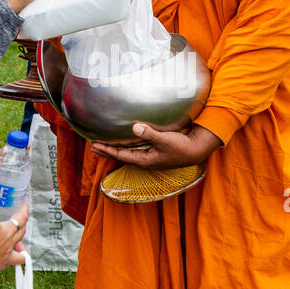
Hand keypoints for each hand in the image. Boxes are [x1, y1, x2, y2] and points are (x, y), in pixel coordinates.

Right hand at [0, 202, 27, 281]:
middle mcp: (4, 235)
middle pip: (19, 218)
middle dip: (21, 209)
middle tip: (20, 203)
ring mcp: (8, 248)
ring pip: (22, 233)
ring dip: (23, 225)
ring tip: (21, 220)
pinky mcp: (9, 260)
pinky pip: (21, 256)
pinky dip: (23, 252)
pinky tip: (21, 249)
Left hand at [90, 121, 222, 170]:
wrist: (196, 151)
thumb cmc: (181, 147)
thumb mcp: (165, 139)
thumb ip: (149, 134)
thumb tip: (134, 127)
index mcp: (145, 160)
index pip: (121, 155)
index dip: (107, 150)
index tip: (94, 145)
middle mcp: (145, 161)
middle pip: (121, 156)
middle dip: (107, 151)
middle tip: (93, 146)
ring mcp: (150, 158)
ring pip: (127, 154)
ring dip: (115, 149)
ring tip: (104, 145)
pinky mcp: (155, 153)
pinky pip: (135, 150)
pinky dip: (127, 146)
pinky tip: (125, 142)